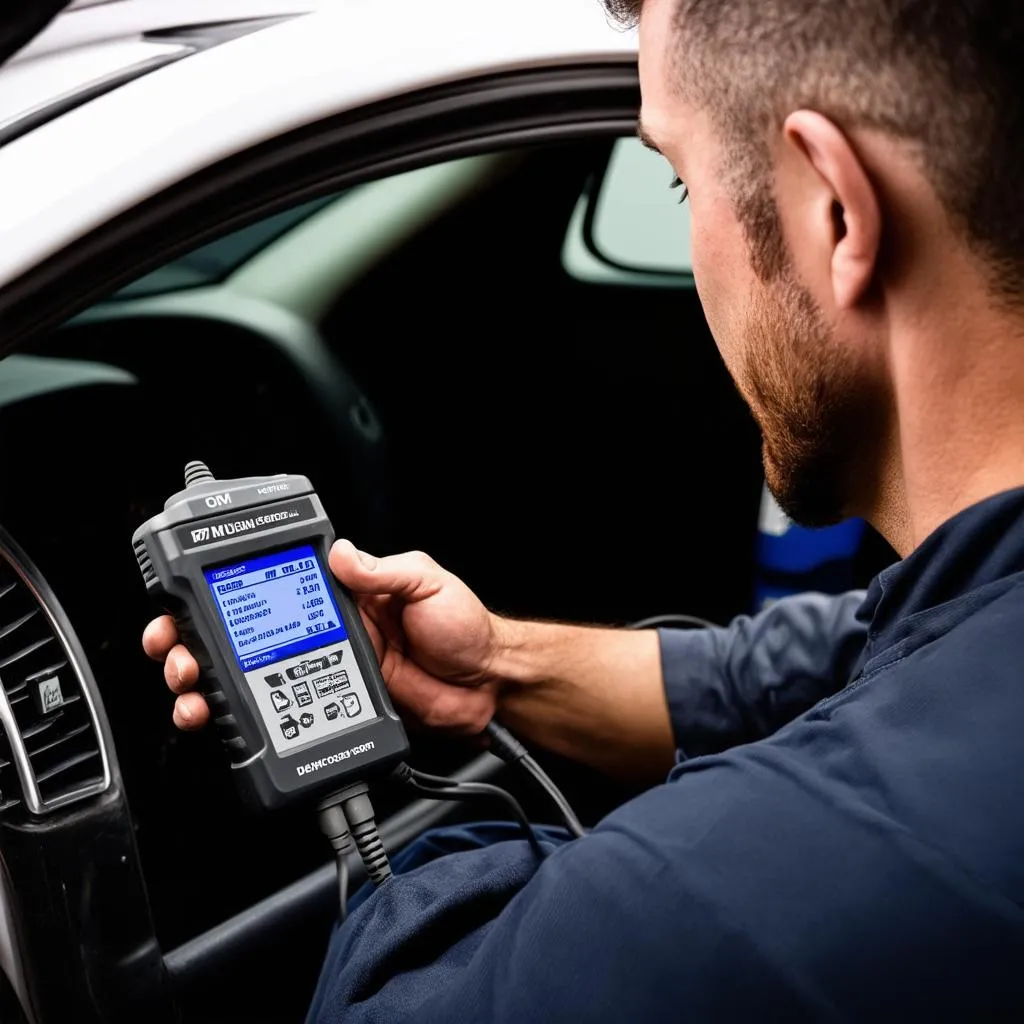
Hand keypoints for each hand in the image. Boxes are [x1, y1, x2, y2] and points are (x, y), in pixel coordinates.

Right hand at [142, 540, 505, 733]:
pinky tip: (224, 724)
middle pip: (243, 636)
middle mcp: (324, 632)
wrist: (488, 686)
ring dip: (207, 686)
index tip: (191, 598)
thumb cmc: (465, 627)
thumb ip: (382, 569)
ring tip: (190, 690)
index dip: (227, 591)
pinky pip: (282, 715)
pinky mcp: (331, 709)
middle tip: (174, 650)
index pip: (272, 586)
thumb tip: (341, 553)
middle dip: (195, 642)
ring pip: (249, 681)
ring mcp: (323, 672)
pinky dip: (246, 724)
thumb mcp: (426, 580)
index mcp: (344, 595)